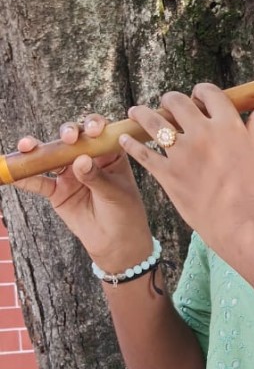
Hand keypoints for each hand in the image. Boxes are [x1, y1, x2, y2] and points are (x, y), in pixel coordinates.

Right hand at [14, 115, 153, 270]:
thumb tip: (80, 161)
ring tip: (27, 147)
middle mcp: (87, 158)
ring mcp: (70, 174)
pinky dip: (25, 178)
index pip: (100, 132)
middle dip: (67, 133)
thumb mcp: (116, 194)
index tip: (93, 131)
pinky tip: (13, 174)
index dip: (94, 125)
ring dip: (37, 149)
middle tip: (69, 138)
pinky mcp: (57, 191)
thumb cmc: (124, 213)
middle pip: (72, 138)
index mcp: (109, 153)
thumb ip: (97, 177)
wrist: (116, 243)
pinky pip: (39, 183)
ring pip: (51, 156)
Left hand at [120, 86, 253, 266]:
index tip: (196, 99)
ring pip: (152, 122)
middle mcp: (202, 133)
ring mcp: (182, 153)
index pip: (208, 92)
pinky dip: (130, 145)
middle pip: (176, 101)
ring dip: (141, 114)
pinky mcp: (167, 174)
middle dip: (169, 100)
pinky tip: (124, 139)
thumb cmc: (253, 189)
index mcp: (227, 125)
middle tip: (166, 106)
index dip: (200, 92)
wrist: (240, 222)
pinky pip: (142, 153)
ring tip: (135, 112)